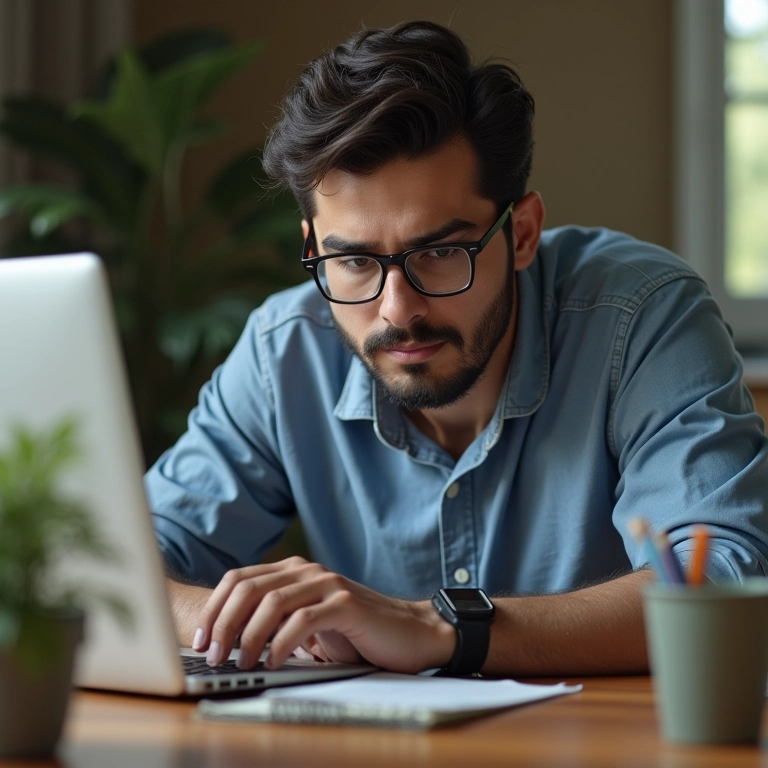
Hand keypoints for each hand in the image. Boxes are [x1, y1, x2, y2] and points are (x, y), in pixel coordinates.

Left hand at [190, 557, 454, 672]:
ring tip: (241, 663)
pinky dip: (281, 644)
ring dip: (248, 637)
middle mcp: (308, 571)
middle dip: (223, 623)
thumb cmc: (357, 633)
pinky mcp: (345, 604)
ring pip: (271, 603)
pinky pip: (302, 621)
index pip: (239, 579)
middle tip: (212, 654)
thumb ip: (278, 620)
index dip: (214, 607)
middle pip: (248, 587)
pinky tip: (274, 663)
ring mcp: (327, 584)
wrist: (410, 633)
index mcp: (295, 571)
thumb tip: (230, 640)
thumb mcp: (309, 624)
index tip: (199, 638)